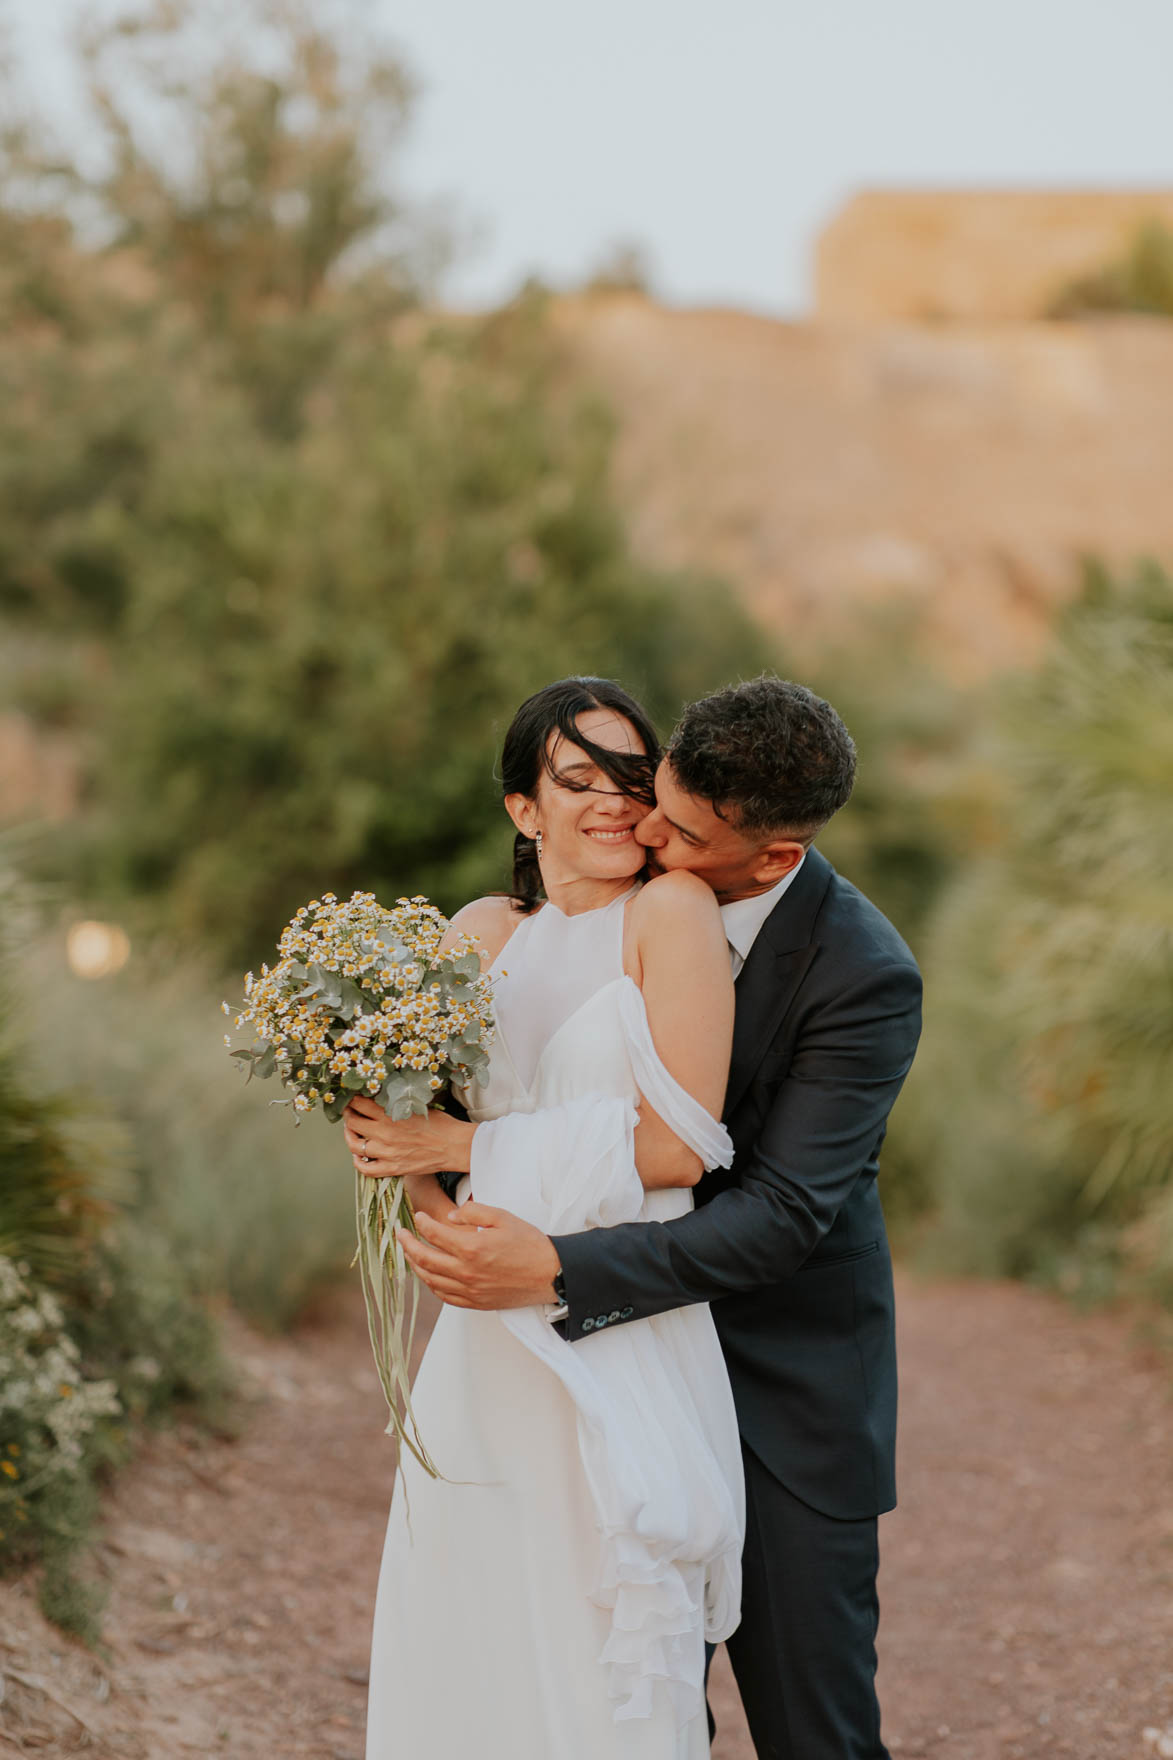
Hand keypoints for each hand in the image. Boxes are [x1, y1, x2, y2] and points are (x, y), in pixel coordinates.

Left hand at [343, 1095, 475, 1179]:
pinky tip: (358, 1155)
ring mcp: (387, 1153)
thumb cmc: (440, 1124)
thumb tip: (380, 1096)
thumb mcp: (417, 1106)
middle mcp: (385, 1134)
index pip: (359, 1103)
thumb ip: (396, 1103)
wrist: (455, 1146)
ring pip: (355, 1145)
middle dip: (348, 1115)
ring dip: (349, 1136)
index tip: (352, 1098)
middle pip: (353, 1123)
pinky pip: (365, 1169)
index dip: (352, 1099)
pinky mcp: (392, 1168)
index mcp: (391, 1115)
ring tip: (351, 1131)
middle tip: (349, 1112)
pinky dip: (357, 1162)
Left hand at [397, 1202, 560, 1309]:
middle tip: (400, 1234)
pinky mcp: (475, 1303)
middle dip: (407, 1244)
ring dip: (415, 1265)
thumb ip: (473, 1212)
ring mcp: (470, 1290)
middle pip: (425, 1259)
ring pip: (430, 1279)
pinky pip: (444, 1296)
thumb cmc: (529, 1244)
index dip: (422, 1223)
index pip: (435, 1234)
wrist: (550, 1274)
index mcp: (472, 1248)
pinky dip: (431, 1285)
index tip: (417, 1216)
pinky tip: (428, 1275)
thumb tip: (450, 1217)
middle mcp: (466, 1272)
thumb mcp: (503, 1217)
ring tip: (409, 1253)